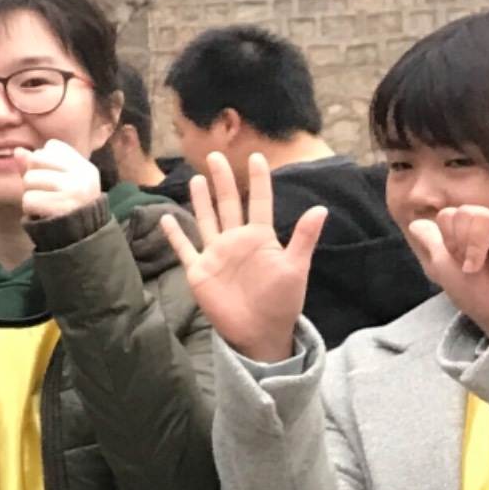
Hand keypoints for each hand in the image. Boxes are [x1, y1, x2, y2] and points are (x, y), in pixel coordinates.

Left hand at [18, 138, 106, 226]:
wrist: (80, 240)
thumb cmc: (64, 208)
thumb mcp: (56, 182)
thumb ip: (36, 165)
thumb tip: (17, 151)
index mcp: (85, 167)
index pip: (52, 146)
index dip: (43, 162)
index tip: (53, 179)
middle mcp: (82, 175)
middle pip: (37, 159)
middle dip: (33, 177)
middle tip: (47, 194)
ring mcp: (74, 190)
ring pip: (29, 178)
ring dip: (30, 194)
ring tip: (45, 204)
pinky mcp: (61, 207)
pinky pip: (28, 199)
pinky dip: (30, 209)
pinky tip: (42, 214)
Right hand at [163, 153, 328, 363]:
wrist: (259, 332)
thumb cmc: (282, 302)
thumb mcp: (296, 268)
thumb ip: (304, 238)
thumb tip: (321, 208)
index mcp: (260, 238)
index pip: (259, 202)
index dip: (259, 180)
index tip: (258, 157)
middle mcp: (236, 241)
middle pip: (229, 204)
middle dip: (223, 181)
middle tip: (216, 157)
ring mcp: (216, 254)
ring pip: (207, 220)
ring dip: (201, 201)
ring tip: (197, 179)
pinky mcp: (199, 271)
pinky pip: (185, 248)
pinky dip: (175, 234)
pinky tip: (167, 218)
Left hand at [409, 164, 488, 338]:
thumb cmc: (472, 292)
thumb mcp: (440, 265)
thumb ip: (430, 241)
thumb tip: (416, 223)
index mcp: (464, 231)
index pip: (445, 216)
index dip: (445, 241)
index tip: (454, 262)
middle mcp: (484, 227)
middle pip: (461, 213)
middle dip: (459, 242)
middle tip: (471, 265)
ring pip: (479, 216)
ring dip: (474, 245)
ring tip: (481, 264)